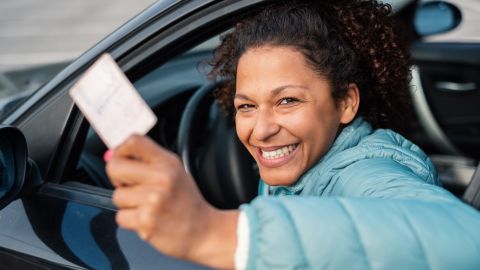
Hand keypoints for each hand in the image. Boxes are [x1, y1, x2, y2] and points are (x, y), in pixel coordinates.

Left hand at [105, 135, 237, 267]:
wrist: (203, 230)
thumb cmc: (186, 202)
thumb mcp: (174, 172)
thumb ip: (146, 162)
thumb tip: (110, 156)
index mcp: (168, 163)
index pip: (134, 141)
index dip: (120, 149)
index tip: (121, 159)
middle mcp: (161, 178)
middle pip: (115, 167)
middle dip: (117, 178)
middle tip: (131, 186)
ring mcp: (153, 200)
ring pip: (117, 196)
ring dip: (127, 204)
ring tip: (146, 206)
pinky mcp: (146, 221)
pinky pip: (120, 217)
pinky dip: (130, 220)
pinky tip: (146, 219)